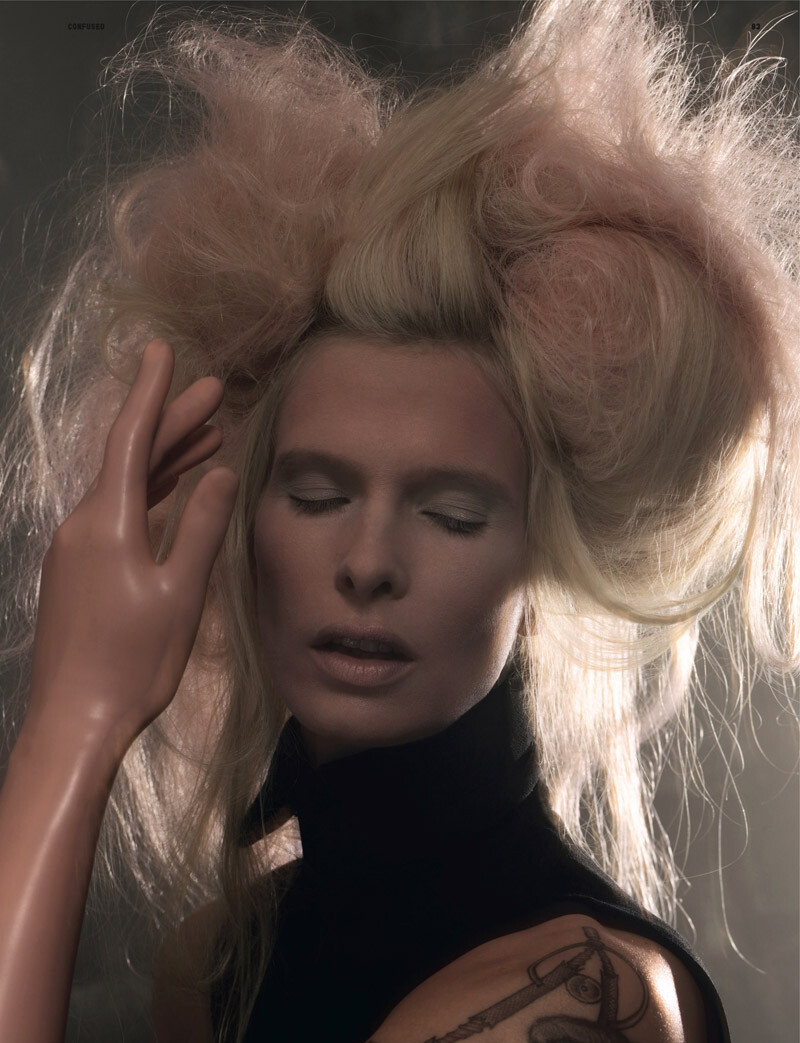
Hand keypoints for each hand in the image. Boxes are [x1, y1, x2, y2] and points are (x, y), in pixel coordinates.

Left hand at [27, 338, 238, 749]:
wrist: (76, 718)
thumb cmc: (134, 659)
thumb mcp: (181, 592)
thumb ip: (201, 528)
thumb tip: (222, 474)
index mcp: (107, 521)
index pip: (131, 439)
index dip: (151, 393)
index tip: (162, 350)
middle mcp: (84, 523)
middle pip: (131, 458)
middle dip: (171, 422)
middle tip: (213, 390)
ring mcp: (78, 547)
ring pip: (125, 486)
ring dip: (165, 459)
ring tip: (209, 434)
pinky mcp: (80, 570)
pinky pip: (117, 514)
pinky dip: (150, 495)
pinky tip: (175, 491)